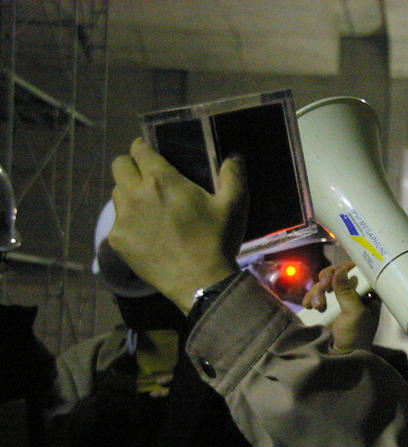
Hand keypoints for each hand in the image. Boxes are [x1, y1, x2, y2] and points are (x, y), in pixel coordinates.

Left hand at [109, 138, 246, 312]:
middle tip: (147, 178)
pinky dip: (129, 222)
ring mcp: (122, 218)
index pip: (138, 149)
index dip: (143, 147)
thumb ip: (232, 175)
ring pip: (117, 193)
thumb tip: (234, 156)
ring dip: (129, 193)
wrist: (200, 282)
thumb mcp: (233, 205)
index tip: (150, 153)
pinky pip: (117, 221)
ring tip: (148, 207)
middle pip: (119, 166)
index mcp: (161, 179)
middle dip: (131, 166)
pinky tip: (147, 233)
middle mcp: (135, 194)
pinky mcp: (117, 241)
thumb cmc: (216, 240)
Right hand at [302, 262, 380, 352]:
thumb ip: (348, 292)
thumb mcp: (355, 314)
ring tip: (319, 307)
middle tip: (325, 286)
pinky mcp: (325, 307)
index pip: (358, 271)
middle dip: (329, 279)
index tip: (337, 273)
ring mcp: (338, 301)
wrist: (338, 357)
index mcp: (367, 294)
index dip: (346, 268)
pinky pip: (315, 294)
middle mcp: (352, 295)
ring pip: (325, 283)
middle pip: (338, 274)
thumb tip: (340, 272)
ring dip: (318, 292)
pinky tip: (311, 307)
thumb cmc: (354, 339)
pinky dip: (310, 298)